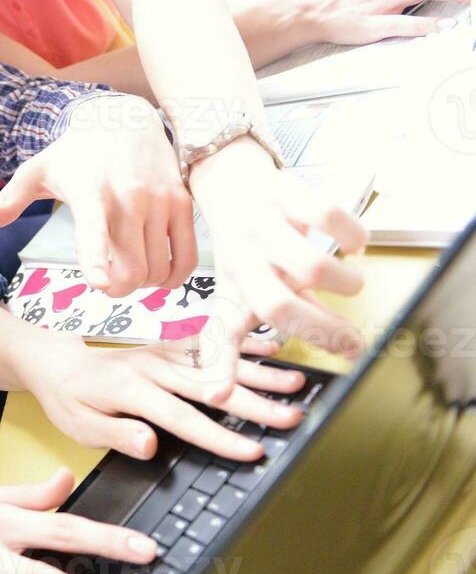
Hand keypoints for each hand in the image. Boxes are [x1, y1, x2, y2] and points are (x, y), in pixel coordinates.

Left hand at [0, 94, 195, 295]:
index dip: (97, 259)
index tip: (99, 283)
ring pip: (158, 269)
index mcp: (88, 192)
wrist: (124, 120)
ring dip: (144, 285)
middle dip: (119, 290)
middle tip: (108, 284)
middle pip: (131, 268)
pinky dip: (173, 277)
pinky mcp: (182, 204)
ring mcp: (159, 201)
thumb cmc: (74, 153)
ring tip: (131, 275)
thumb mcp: (35, 171)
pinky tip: (158, 273)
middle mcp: (127, 197)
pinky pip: (186, 260)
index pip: (94, 231)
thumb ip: (5, 202)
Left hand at [19, 323, 305, 461]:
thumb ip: (115, 433)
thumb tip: (150, 445)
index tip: (252, 450)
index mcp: (132, 389)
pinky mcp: (169, 345)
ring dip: (259, 372)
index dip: (219, 437)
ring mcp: (163, 352)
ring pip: (219, 362)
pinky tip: (271, 346)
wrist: (55, 360)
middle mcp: (153, 366)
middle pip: (212, 387)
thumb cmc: (68, 398)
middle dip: (255, 404)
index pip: (183, 418)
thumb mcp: (79, 425)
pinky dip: (241, 343)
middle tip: (292, 417)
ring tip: (297, 382)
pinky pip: (210, 341)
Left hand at [190, 137, 368, 359]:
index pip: (221, 332)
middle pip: (277, 306)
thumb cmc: (246, 245)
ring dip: (346, 283)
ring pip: (312, 266)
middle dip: (324, 332)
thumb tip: (319, 361)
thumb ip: (284, 323)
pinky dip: (354, 235)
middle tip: (353, 344)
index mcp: (231, 287)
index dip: (221, 366)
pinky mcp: (283, 191)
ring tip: (350, 284)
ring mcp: (262, 225)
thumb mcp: (252, 286)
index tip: (218, 395)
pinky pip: (328, 215)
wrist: (227, 178)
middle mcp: (243, 259)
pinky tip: (354, 243)